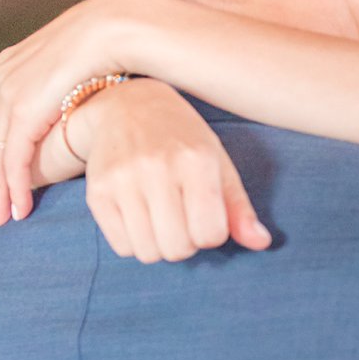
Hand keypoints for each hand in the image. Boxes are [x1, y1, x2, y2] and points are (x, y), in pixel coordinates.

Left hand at [0, 0, 165, 223]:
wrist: (114, 28)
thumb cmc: (109, 43)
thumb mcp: (73, 61)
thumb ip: (60, 79)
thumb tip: (72, 91)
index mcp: (10, 63)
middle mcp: (2, 78)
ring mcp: (9, 95)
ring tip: (3, 217)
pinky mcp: (23, 112)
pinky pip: (13, 160)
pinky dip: (13, 188)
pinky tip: (19, 208)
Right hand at [78, 81, 270, 262]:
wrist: (127, 106)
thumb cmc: (182, 138)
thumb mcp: (218, 163)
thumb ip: (240, 207)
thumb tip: (261, 243)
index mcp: (196, 160)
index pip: (210, 234)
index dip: (211, 233)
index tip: (205, 214)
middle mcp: (157, 168)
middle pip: (177, 249)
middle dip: (185, 243)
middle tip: (181, 218)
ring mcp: (122, 180)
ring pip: (148, 253)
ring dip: (159, 244)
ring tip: (160, 216)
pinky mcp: (96, 192)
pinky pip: (122, 247)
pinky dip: (134, 241)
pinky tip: (138, 215)